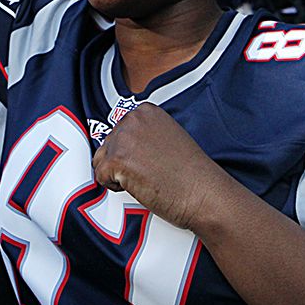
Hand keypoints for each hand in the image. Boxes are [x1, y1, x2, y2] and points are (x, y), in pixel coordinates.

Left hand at [91, 103, 236, 231]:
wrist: (203, 193)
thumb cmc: (190, 174)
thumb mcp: (167, 139)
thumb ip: (144, 135)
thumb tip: (123, 146)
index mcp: (146, 111)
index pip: (119, 132)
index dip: (132, 153)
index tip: (151, 161)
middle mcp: (133, 119)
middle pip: (107, 145)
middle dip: (122, 163)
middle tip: (150, 172)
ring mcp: (124, 138)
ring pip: (101, 160)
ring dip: (117, 174)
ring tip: (144, 178)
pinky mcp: (117, 159)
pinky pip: (101, 176)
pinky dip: (116, 187)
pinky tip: (140, 185)